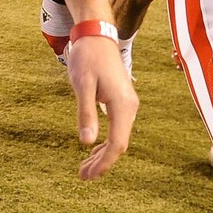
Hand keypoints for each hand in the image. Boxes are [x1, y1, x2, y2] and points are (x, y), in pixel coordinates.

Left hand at [64, 33, 136, 179]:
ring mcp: (128, 104)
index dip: (103, 163)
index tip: (87, 175)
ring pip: (119, 137)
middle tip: (82, 176)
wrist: (97, 36)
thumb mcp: (82, 84)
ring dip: (103, 154)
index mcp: (123, 105)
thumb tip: (86, 143)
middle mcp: (130, 106)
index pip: (117, 144)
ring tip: (84, 168)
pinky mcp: (122, 101)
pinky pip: (117, 128)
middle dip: (102, 163)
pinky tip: (93, 148)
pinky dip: (105, 142)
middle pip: (120, 144)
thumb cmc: (87, 57)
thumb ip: (86, 112)